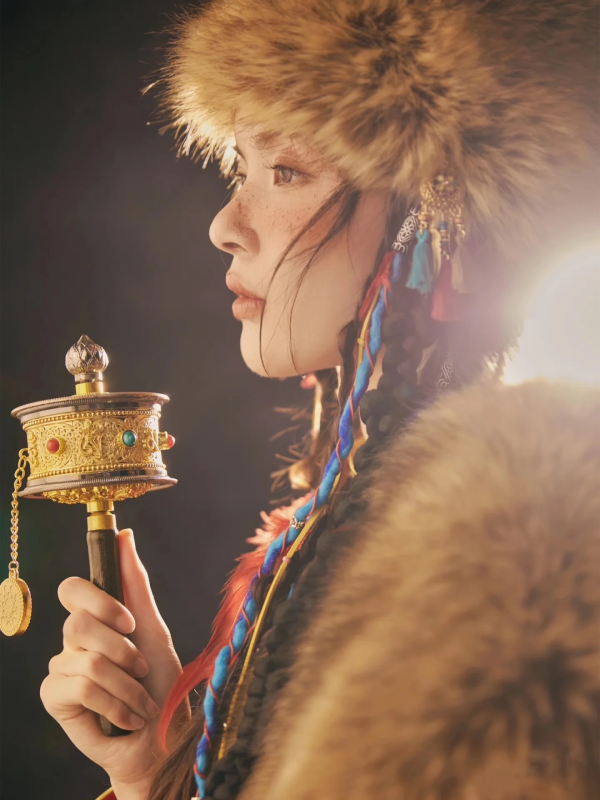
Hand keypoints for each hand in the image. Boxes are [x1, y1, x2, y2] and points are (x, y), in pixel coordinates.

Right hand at [40, 529, 189, 794]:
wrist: (161, 737)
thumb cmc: (161, 682)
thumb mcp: (154, 629)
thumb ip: (135, 584)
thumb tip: (125, 535)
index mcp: (97, 617)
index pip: (72, 588)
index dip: (98, 600)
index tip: (129, 622)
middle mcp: (74, 639)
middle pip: (78, 623)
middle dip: (122, 650)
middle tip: (141, 667)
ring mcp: (62, 666)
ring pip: (86, 660)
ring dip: (126, 685)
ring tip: (140, 699)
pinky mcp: (55, 697)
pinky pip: (79, 687)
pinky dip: (113, 704)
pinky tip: (126, 717)